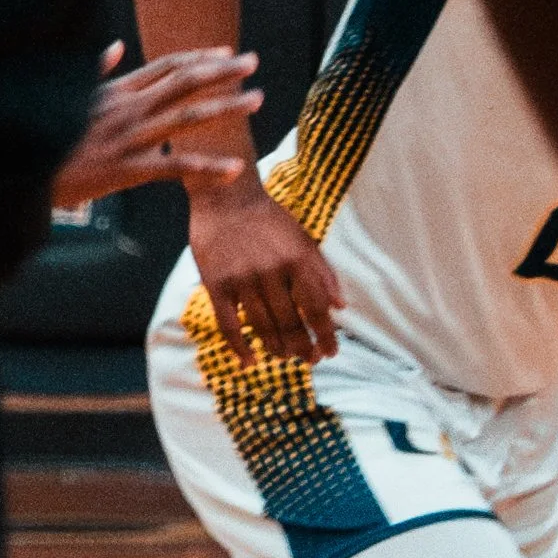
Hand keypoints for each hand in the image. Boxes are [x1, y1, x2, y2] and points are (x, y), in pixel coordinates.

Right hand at [49, 44, 261, 210]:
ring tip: (257, 100)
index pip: (165, 66)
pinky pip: (175, 166)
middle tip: (253, 62)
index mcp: (116, 92)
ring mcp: (128, 138)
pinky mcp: (126, 170)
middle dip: (222, 71)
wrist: (22, 171)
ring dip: (226, 107)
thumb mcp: (69, 97)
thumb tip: (114, 46)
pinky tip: (236, 168)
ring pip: (187, 117)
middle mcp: (127, 109)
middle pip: (183, 82)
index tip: (226, 53)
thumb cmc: (44, 137)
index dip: (198, 57)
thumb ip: (96, 71)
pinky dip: (208, 167)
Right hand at [191, 185, 343, 365]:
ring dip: (277, 349)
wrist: (224, 196)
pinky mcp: (216, 285)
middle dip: (304, 347)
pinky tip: (250, 361)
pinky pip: (229, 325)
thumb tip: (341, 307)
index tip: (331, 352)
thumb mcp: (302, 238)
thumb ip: (322, 272)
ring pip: (263, 327)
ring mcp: (242, 279)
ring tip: (286, 358)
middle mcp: (271, 271)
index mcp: (297, 259)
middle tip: (310, 360)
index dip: (325, 335)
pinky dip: (240, 347)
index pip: (316, 307)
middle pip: (291, 322)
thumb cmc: (268, 218)